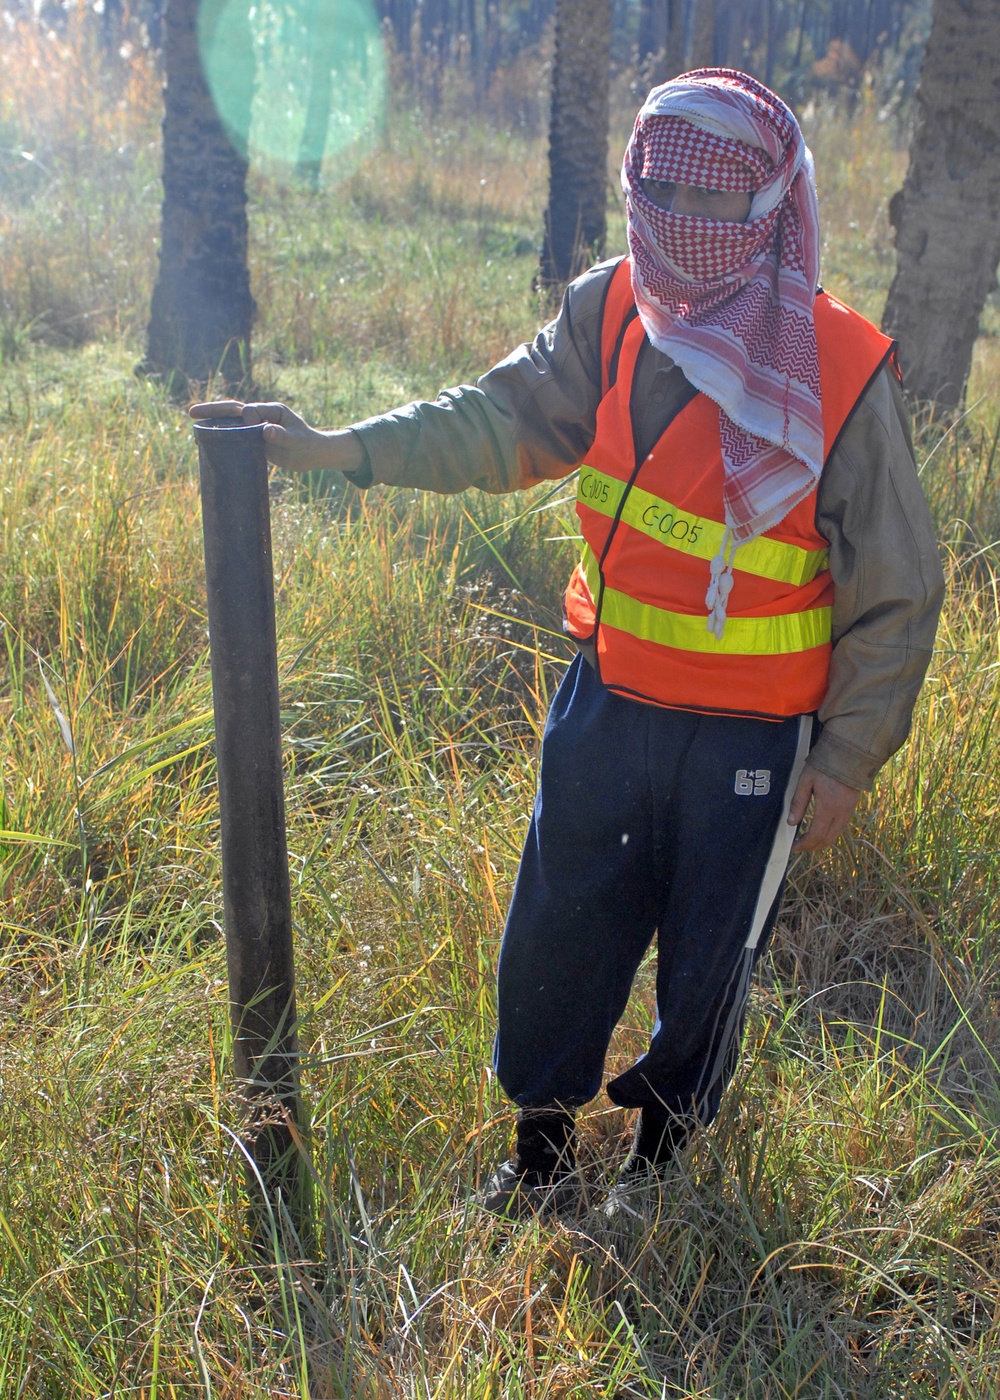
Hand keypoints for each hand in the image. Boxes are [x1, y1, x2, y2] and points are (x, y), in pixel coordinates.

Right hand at [188, 400, 363, 475]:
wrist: (312, 455)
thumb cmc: (308, 444)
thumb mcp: (297, 440)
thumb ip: (282, 435)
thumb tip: (266, 431)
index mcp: (271, 410)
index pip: (251, 410)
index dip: (248, 418)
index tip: (255, 429)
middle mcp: (260, 417)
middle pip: (232, 411)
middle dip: (213, 411)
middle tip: (192, 412)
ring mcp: (255, 429)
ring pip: (230, 425)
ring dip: (213, 426)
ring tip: (194, 432)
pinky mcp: (254, 442)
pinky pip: (234, 440)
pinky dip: (221, 441)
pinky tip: (206, 446)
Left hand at [788, 765, 860, 851]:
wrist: (849, 754)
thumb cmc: (824, 765)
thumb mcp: (805, 781)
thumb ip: (798, 802)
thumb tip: (791, 822)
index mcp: (828, 807)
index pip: (816, 835)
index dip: (804, 844)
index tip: (794, 847)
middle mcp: (841, 812)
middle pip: (827, 840)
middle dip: (812, 847)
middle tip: (799, 846)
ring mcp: (849, 811)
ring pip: (835, 835)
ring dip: (821, 841)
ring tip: (807, 839)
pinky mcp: (852, 807)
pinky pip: (841, 827)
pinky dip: (829, 833)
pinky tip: (820, 828)